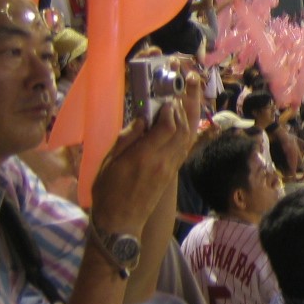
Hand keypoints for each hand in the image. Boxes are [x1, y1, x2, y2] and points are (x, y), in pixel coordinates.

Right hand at [90, 57, 202, 233]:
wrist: (121, 223)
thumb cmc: (108, 192)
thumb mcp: (109, 162)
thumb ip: (127, 139)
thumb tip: (141, 119)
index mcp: (145, 157)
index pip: (167, 126)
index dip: (170, 107)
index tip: (167, 92)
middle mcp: (163, 161)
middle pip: (183, 128)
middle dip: (187, 102)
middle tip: (189, 80)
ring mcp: (171, 167)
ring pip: (188, 136)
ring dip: (193, 113)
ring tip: (195, 92)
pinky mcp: (172, 172)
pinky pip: (185, 146)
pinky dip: (189, 129)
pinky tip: (189, 118)